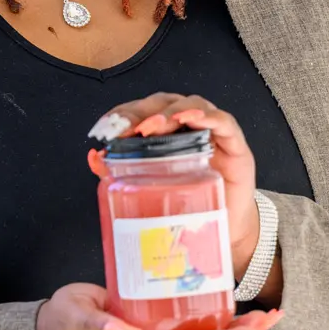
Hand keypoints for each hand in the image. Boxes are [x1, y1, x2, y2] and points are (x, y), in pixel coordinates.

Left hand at [89, 93, 260, 272]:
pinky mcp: (233, 141)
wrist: (228, 226)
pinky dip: (207, 115)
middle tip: (130, 129)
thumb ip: (121, 173)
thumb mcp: (152, 188)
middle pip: (163, 102)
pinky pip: (222, 119)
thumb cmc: (190, 202)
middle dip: (143, 112)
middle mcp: (187, 124)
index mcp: (166, 131)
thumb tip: (94, 157)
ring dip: (170, 112)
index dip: (123, 113)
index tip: (107, 128)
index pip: (141, 110)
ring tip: (154, 127)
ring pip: (190, 104)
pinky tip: (192, 118)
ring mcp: (211, 130)